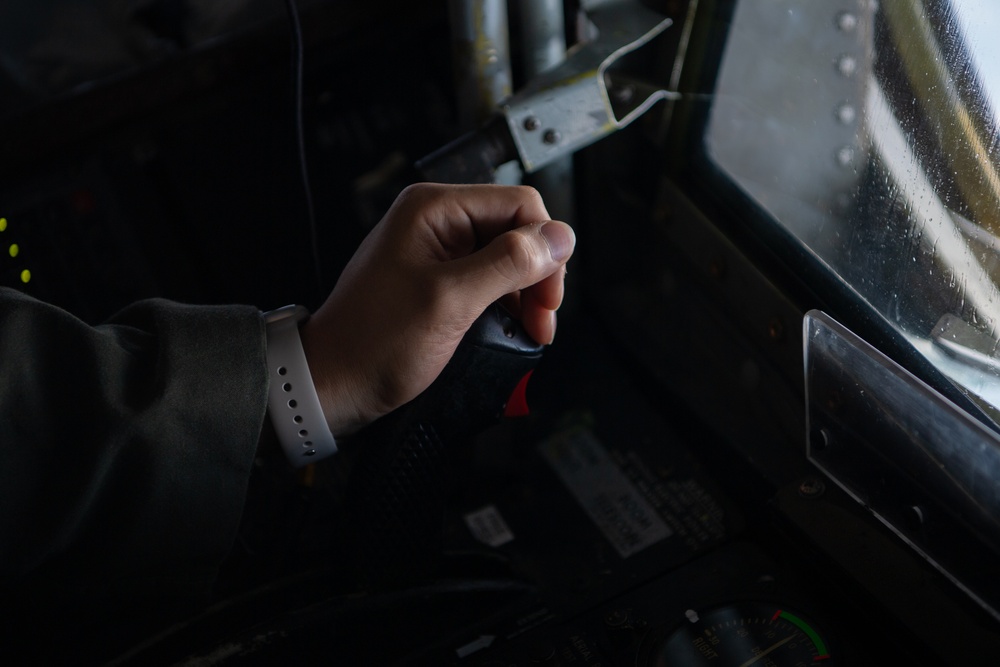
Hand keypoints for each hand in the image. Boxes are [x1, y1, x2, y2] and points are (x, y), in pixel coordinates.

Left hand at [300, 183, 574, 435]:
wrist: (332, 385)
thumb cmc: (372, 343)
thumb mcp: (450, 301)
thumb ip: (508, 264)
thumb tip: (559, 238)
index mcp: (435, 209)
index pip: (520, 205)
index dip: (544, 248)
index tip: (548, 294)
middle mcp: (437, 222)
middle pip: (517, 232)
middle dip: (538, 276)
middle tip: (541, 319)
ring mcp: (438, 252)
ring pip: (508, 260)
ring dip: (526, 295)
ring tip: (528, 330)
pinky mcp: (440, 281)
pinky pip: (489, 281)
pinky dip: (506, 306)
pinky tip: (510, 330)